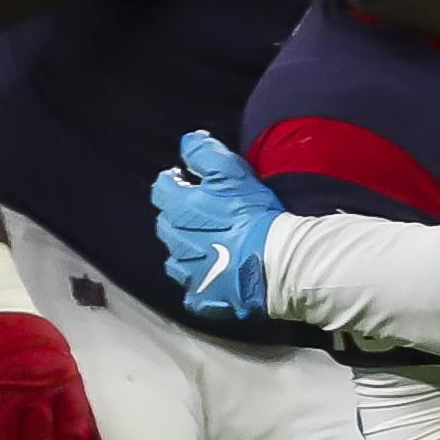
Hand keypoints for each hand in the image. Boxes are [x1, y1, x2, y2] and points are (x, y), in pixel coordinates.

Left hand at [153, 130, 283, 320]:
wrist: (277, 262)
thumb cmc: (254, 214)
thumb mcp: (232, 172)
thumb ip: (205, 153)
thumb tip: (188, 141)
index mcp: (180, 209)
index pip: (162, 188)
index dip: (174, 181)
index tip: (187, 179)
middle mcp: (175, 242)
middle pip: (166, 225)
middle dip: (178, 217)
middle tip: (202, 214)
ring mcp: (188, 273)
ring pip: (176, 260)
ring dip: (187, 252)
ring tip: (208, 248)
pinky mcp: (204, 298)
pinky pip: (193, 293)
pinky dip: (200, 286)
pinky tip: (213, 281)